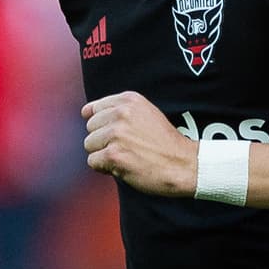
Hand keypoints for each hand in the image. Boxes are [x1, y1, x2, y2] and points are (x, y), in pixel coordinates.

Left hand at [82, 91, 196, 195]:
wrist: (184, 164)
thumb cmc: (165, 143)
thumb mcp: (146, 114)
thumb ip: (119, 110)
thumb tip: (85, 112)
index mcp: (129, 100)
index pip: (94, 109)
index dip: (102, 125)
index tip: (115, 134)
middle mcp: (121, 113)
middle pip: (90, 128)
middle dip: (103, 141)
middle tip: (126, 147)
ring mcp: (116, 134)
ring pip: (89, 145)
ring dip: (103, 154)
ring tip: (126, 156)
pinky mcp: (114, 154)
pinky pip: (93, 162)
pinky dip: (105, 168)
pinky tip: (124, 166)